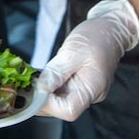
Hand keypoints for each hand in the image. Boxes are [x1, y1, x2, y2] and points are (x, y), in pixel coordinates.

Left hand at [38, 0, 138, 121]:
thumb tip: (41, 89)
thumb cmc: (97, 36)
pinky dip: (50, 85)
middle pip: (63, 108)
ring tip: (32, 80)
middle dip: (43, 99)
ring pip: (61, 99)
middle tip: (27, 86)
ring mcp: (85, 89)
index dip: (49, 105)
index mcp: (93, 88)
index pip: (69, 110)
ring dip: (45, 92)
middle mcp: (90, 93)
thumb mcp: (74, 50)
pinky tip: (40, 77)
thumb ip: (57, 71)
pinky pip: (63, 89)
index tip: (34, 92)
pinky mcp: (80, 82)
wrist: (111, 28)